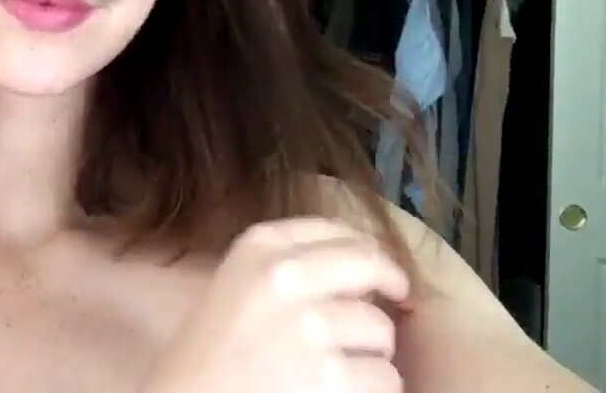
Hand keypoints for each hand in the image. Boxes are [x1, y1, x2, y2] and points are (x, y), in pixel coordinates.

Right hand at [144, 218, 408, 392]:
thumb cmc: (208, 355)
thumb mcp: (236, 285)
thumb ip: (287, 267)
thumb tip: (359, 267)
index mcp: (257, 247)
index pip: (334, 229)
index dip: (365, 248)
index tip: (375, 263)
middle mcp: (284, 276)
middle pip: (369, 264)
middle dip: (390, 282)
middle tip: (398, 298)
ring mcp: (309, 326)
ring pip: (381, 330)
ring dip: (372, 352)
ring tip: (342, 365)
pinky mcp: (330, 376)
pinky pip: (384, 377)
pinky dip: (371, 389)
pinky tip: (342, 389)